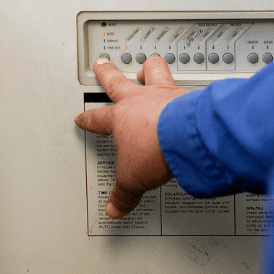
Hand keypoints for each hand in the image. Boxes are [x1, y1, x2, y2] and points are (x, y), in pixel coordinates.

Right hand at [75, 56, 189, 218]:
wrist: (186, 138)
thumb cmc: (156, 148)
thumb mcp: (133, 179)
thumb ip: (124, 193)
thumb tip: (115, 207)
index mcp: (120, 118)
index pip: (98, 118)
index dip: (88, 119)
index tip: (83, 118)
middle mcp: (141, 100)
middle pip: (117, 82)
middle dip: (106, 74)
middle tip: (102, 65)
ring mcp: (165, 94)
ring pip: (152, 70)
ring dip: (148, 67)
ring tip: (147, 66)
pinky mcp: (188, 95)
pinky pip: (184, 83)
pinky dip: (184, 84)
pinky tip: (190, 88)